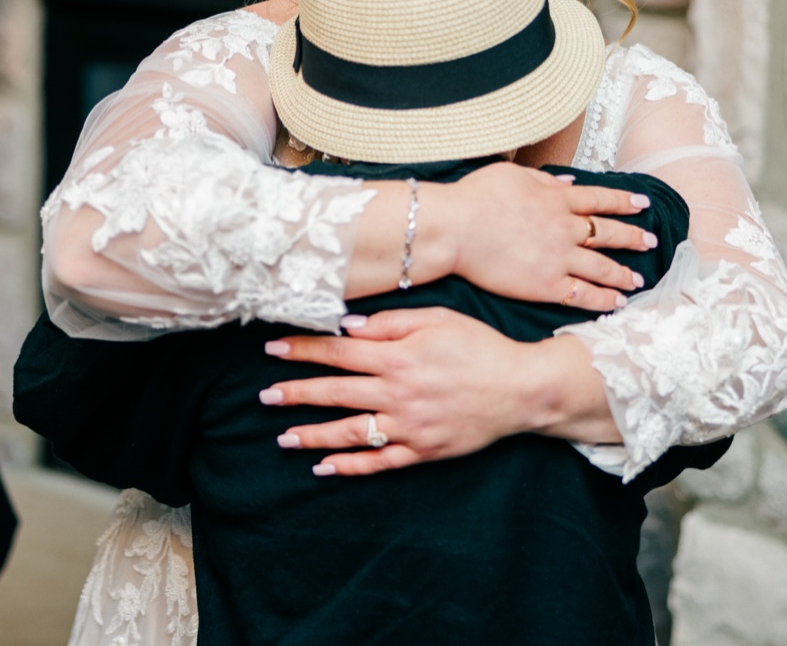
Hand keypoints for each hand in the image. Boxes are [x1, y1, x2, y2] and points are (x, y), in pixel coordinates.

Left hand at [259, 307, 614, 475]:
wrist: (522, 389)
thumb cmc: (480, 346)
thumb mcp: (437, 319)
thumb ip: (390, 322)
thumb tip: (347, 327)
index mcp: (399, 356)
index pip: (338, 353)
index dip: (303, 350)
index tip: (272, 349)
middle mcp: (398, 393)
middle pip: (336, 393)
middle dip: (296, 393)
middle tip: (264, 396)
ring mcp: (410, 426)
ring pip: (351, 433)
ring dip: (313, 435)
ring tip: (283, 437)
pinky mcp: (423, 451)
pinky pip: (380, 463)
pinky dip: (350, 467)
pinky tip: (323, 467)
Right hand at [431, 162, 653, 311]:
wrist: (455, 228)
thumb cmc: (474, 197)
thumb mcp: (511, 174)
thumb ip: (542, 178)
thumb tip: (566, 182)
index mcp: (556, 199)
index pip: (599, 199)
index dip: (623, 201)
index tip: (642, 203)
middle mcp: (564, 228)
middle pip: (608, 233)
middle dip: (632, 237)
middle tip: (651, 241)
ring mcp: (558, 258)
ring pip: (602, 266)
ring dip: (623, 273)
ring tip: (638, 280)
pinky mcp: (546, 285)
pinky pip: (583, 294)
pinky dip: (603, 299)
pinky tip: (617, 303)